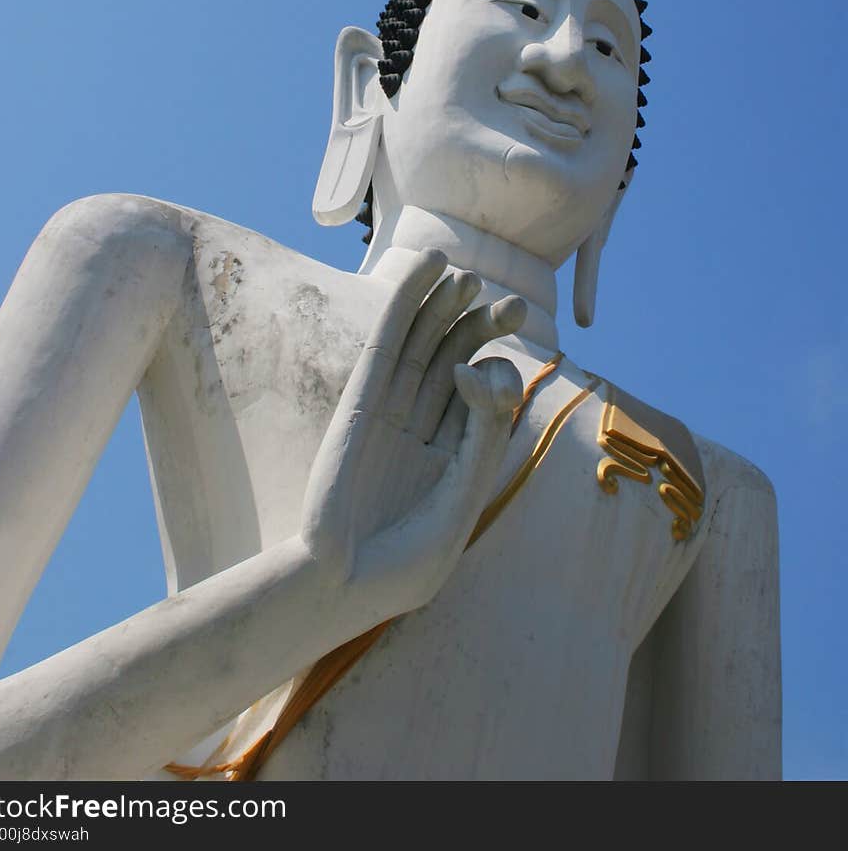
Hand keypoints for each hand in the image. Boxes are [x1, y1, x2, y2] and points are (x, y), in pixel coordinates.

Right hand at [300, 250, 525, 622]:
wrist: (342, 589)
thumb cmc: (405, 563)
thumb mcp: (462, 498)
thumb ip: (482, 433)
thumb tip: (476, 365)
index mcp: (452, 456)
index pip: (484, 396)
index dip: (500, 375)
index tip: (499, 379)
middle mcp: (423, 426)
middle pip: (456, 360)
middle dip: (484, 331)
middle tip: (515, 307)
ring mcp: (391, 410)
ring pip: (423, 343)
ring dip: (446, 305)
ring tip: (469, 275)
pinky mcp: (360, 400)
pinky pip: (386, 340)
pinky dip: (406, 301)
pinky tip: (426, 269)